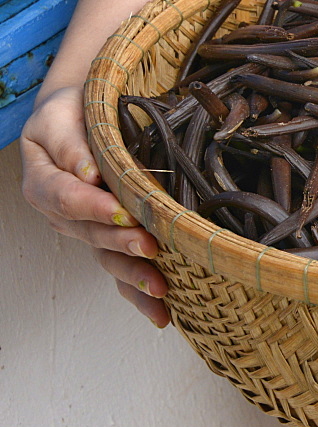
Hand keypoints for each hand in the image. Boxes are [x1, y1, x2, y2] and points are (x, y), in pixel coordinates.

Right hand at [20, 85, 170, 326]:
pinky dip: (139, 291)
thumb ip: (71, 144)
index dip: (93, 206)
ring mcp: (87, 231)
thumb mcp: (61, 116)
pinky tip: (162, 313)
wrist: (79, 117)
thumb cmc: (72, 113)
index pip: (66, 198)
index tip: (120, 211)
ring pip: (107, 258)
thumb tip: (89, 172)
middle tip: (150, 246)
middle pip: (90, 233)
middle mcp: (64, 215)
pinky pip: (121, 269)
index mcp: (44, 182)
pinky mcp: (109, 240)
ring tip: (161, 289)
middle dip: (122, 243)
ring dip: (133, 275)